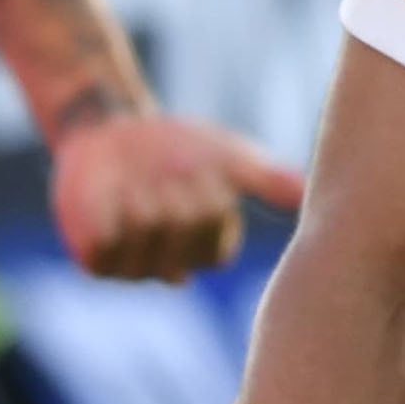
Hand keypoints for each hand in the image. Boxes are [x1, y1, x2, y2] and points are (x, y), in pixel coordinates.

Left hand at [52, 112, 306, 281]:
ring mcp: (135, 269)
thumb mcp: (227, 158)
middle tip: (165, 174)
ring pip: (143, 241)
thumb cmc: (176, 148)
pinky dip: (109, 210)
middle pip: (181, 238)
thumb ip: (266, 179)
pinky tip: (109, 198)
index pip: (218, 245)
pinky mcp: (97, 263)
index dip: (209, 202)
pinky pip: (106, 245)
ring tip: (135, 184)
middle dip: (174, 192)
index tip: (202, 173)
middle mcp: (175, 266)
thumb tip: (307, 193)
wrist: (113, 134)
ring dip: (141, 198)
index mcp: (210, 248)